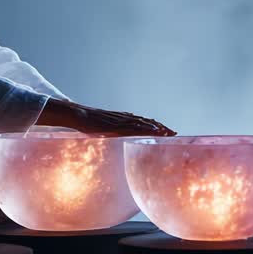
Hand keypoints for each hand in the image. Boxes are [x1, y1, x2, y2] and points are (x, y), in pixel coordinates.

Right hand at [38, 98, 174, 135]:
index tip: (165, 131)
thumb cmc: (88, 123)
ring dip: (158, 128)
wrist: (78, 115)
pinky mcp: (117, 124)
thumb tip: (114, 138)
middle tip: (174, 133)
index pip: (143, 122)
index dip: (155, 126)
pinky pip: (134, 127)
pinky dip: (146, 129)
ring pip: (144, 123)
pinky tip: (154, 131)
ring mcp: (122, 120)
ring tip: (169, 133)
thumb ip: (110, 131)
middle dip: (161, 127)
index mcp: (122, 119)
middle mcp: (125, 117)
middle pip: (147, 121)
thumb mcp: (102, 128)